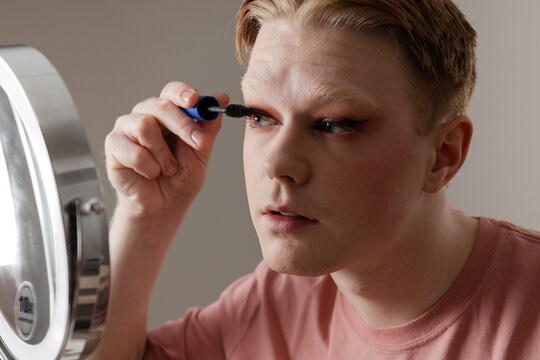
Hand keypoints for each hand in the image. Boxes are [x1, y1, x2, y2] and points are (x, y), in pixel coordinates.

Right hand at [105, 81, 228, 219]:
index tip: (195, 100)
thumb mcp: (200, 152)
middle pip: (160, 106)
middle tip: (199, 144)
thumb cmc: (180, 177)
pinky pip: (133, 150)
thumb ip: (208, 126)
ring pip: (145, 125)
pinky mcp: (114, 145)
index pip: (172, 92)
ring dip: (163, 153)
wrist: (163, 206)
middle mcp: (145, 115)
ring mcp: (126, 128)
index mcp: (168, 113)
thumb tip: (221, 97)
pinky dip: (149, 167)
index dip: (183, 93)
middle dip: (183, 125)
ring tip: (169, 168)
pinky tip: (151, 174)